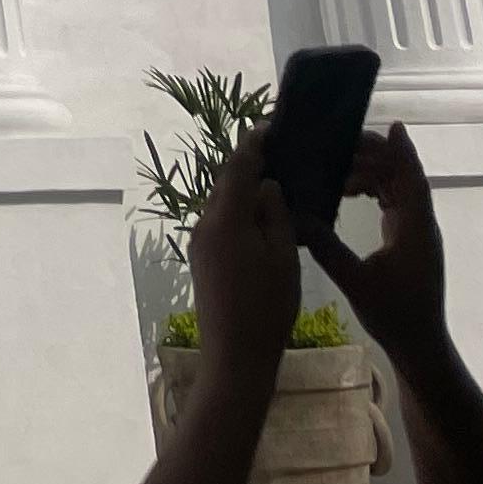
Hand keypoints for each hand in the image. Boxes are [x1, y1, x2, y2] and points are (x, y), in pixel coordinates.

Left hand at [187, 130, 300, 382]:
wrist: (235, 358)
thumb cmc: (266, 308)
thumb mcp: (283, 258)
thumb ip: (274, 214)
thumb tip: (267, 185)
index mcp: (224, 218)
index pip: (237, 165)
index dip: (254, 142)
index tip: (272, 124)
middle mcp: (204, 223)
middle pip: (227, 182)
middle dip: (251, 166)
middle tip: (281, 155)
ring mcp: (200, 242)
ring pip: (223, 204)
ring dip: (246, 193)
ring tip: (278, 187)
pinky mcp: (202, 260)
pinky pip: (221, 224)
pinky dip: (240, 214)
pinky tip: (263, 222)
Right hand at [310, 126, 448, 365]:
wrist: (419, 347)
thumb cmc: (393, 316)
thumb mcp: (355, 281)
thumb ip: (326, 247)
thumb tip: (295, 215)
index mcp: (415, 229)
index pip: (412, 179)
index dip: (403, 151)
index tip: (391, 125)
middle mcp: (421, 225)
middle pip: (402, 177)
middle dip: (374, 157)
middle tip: (337, 145)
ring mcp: (416, 232)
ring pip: (397, 188)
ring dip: (371, 173)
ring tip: (337, 167)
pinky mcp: (409, 240)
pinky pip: (393, 201)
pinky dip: (373, 189)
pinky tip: (347, 190)